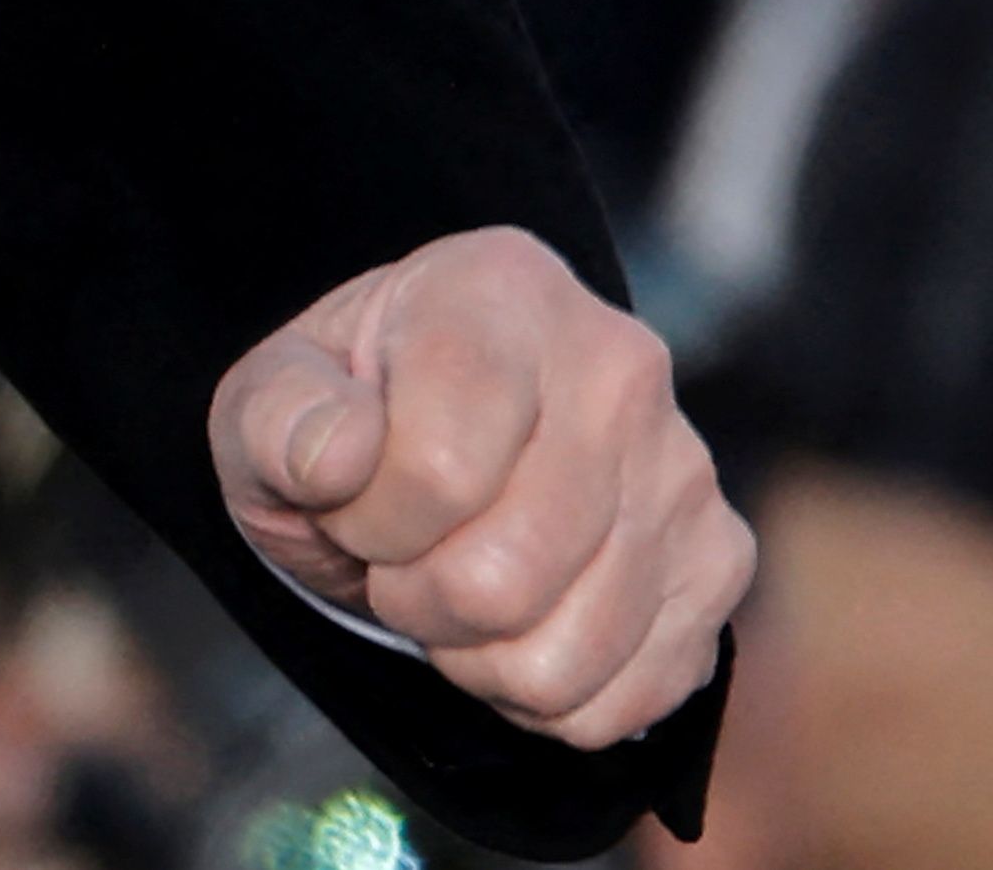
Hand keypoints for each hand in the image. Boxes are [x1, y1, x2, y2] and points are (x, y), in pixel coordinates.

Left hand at [207, 227, 747, 748]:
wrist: (436, 435)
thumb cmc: (348, 416)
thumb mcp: (271, 402)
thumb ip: (282, 420)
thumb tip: (339, 457)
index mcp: (502, 292)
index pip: (439, 470)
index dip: (369, 520)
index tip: (349, 495)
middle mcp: (621, 367)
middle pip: (503, 578)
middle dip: (414, 597)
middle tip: (395, 557)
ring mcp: (686, 470)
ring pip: (563, 656)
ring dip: (474, 654)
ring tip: (452, 584)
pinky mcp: (721, 563)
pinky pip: (622, 701)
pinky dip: (543, 694)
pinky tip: (515, 624)